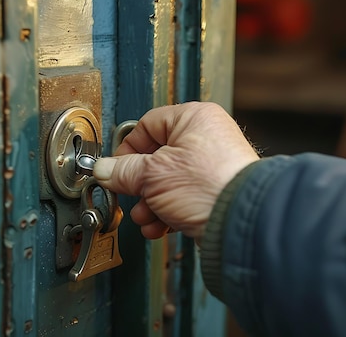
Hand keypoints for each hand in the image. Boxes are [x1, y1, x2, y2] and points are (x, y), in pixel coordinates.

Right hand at [93, 102, 259, 242]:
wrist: (241, 223)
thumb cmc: (209, 187)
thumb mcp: (153, 175)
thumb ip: (123, 171)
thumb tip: (104, 170)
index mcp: (194, 119)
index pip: (148, 125)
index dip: (127, 149)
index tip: (116, 169)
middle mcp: (207, 138)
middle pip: (157, 158)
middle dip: (140, 185)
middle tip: (131, 195)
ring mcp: (214, 167)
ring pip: (169, 182)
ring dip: (151, 203)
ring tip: (147, 217)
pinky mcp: (217, 192)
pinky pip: (184, 198)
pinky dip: (169, 212)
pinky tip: (161, 227)